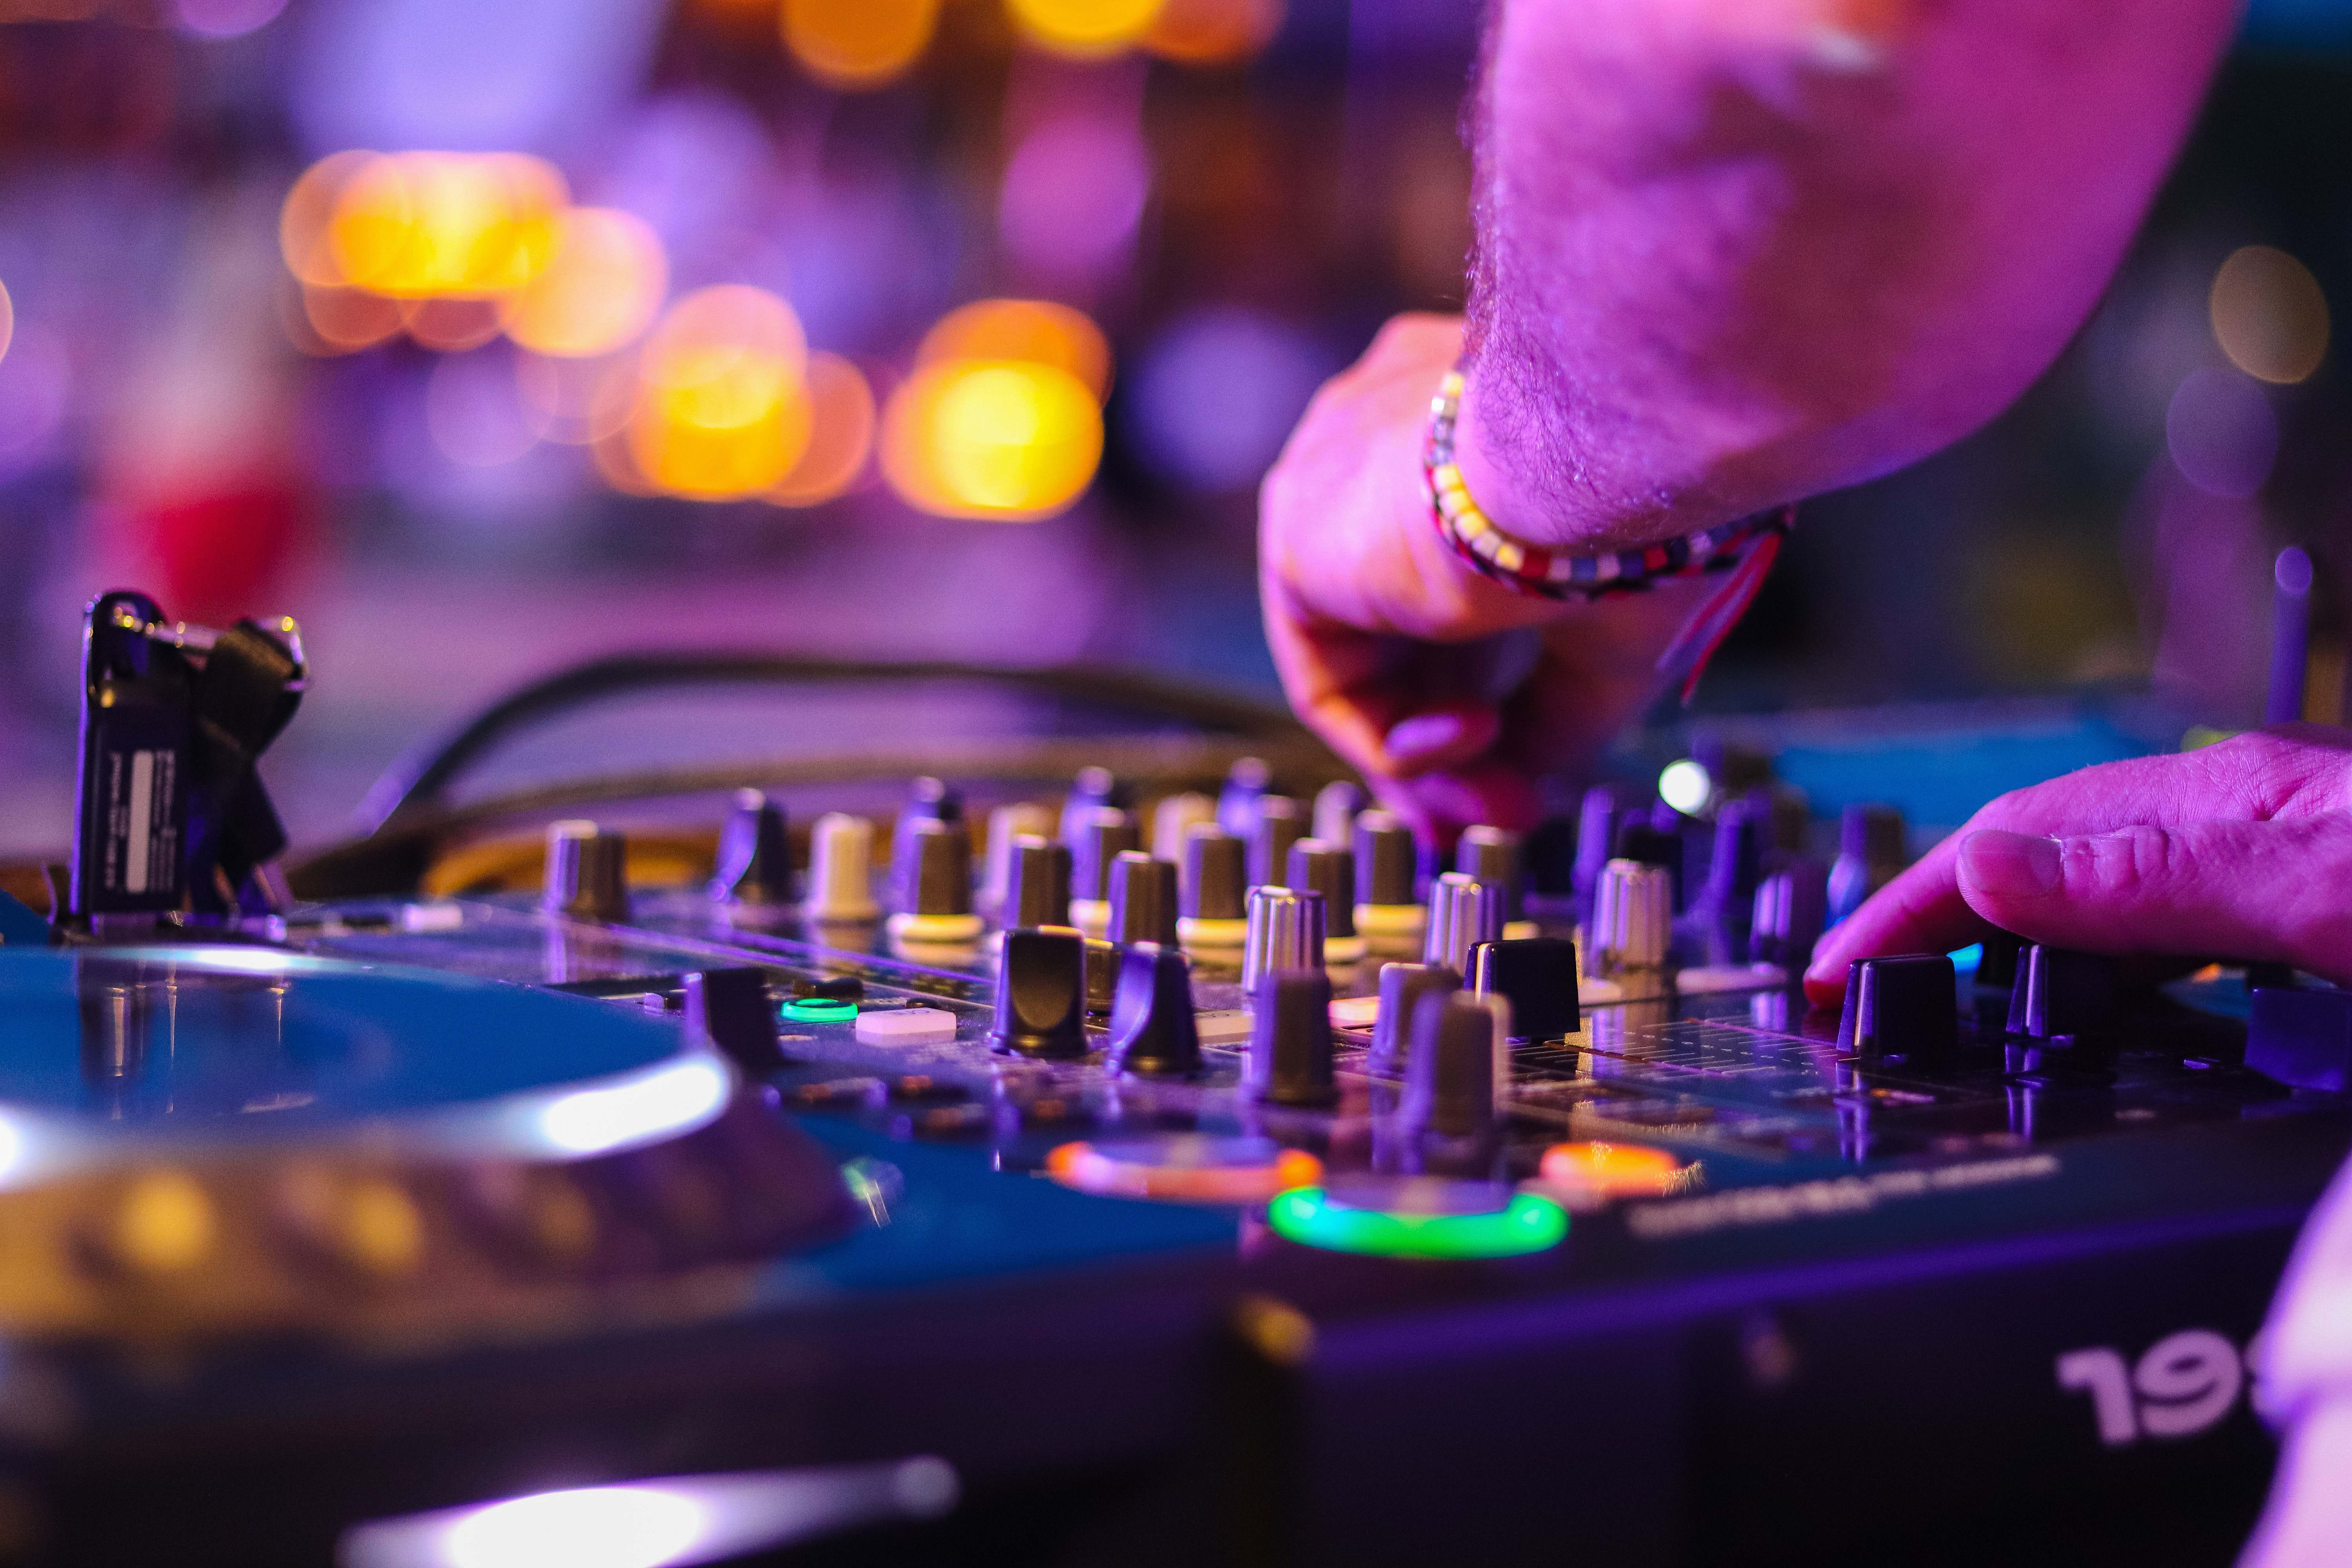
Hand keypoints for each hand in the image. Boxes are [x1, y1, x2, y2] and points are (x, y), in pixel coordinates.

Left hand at [1258, 313, 1714, 835]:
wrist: (1610, 451)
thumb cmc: (1647, 509)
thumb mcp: (1613, 630)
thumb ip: (1557, 708)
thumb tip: (1523, 782)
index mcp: (1477, 414)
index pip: (1456, 571)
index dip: (1491, 684)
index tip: (1526, 763)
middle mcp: (1395, 428)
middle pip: (1406, 627)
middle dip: (1457, 740)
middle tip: (1507, 810)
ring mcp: (1336, 473)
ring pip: (1368, 657)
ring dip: (1432, 755)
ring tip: (1497, 799)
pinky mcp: (1298, 532)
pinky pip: (1329, 673)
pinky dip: (1390, 737)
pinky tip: (1468, 740)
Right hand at [1802, 725, 2351, 1005]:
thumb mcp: (2329, 893)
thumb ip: (2162, 879)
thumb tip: (1981, 868)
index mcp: (2232, 790)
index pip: (2019, 833)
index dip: (1913, 901)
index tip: (1835, 970)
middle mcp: (2246, 806)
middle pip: (2048, 846)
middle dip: (1939, 910)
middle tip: (1862, 988)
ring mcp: (2286, 842)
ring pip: (2107, 879)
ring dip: (2015, 929)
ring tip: (1955, 993)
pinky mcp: (2322, 895)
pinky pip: (2173, 915)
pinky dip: (2104, 954)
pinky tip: (2112, 987)